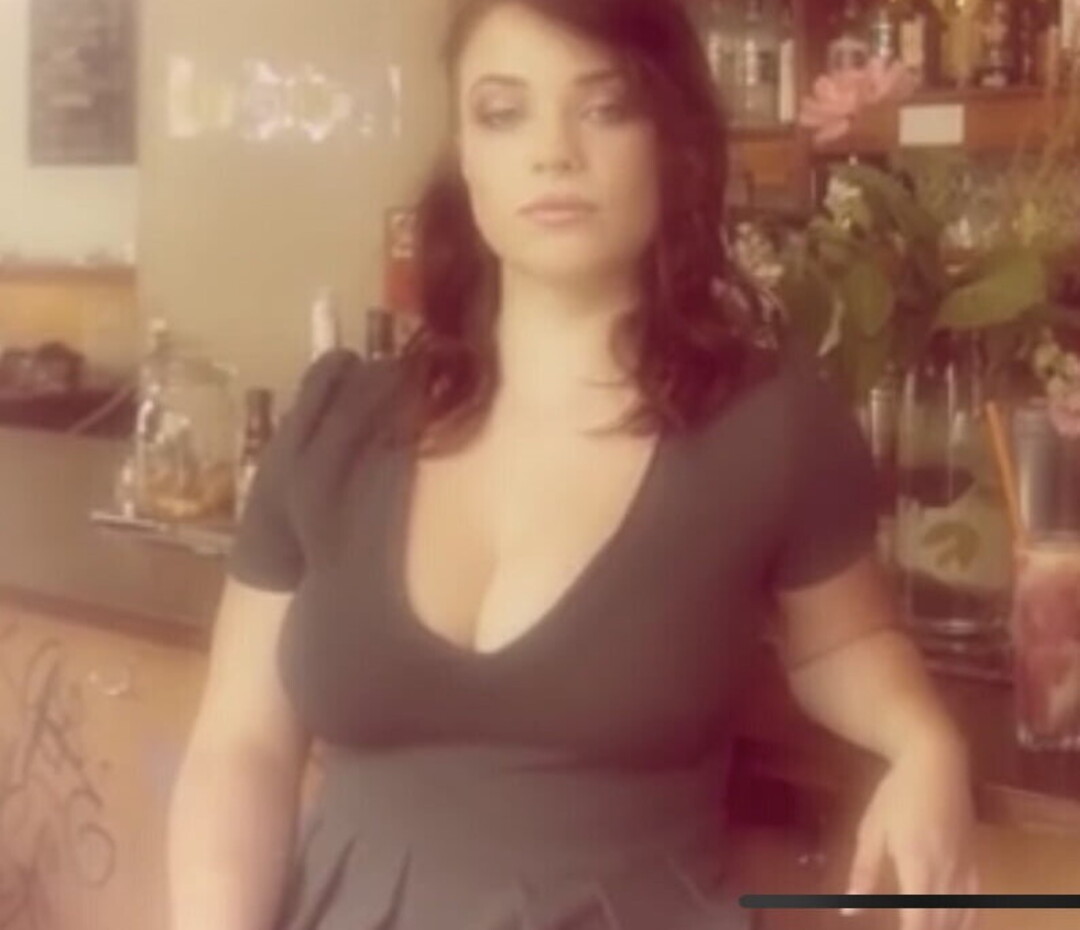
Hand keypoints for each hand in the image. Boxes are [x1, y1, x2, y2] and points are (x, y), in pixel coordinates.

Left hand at [843, 738, 978, 929]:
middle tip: (905, 927)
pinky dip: (966, 922)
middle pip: (940, 925)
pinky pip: (977, 905)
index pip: (918, 922)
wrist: (937, 763)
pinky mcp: (977, 862)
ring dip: (943, 928)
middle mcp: (947, 874)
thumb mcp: (872, 830)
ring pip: (961, 919)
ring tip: (923, 925)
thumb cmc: (896, 794)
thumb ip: (864, 872)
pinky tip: (953, 925)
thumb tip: (850, 911)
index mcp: (917, 866)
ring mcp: (966, 869)